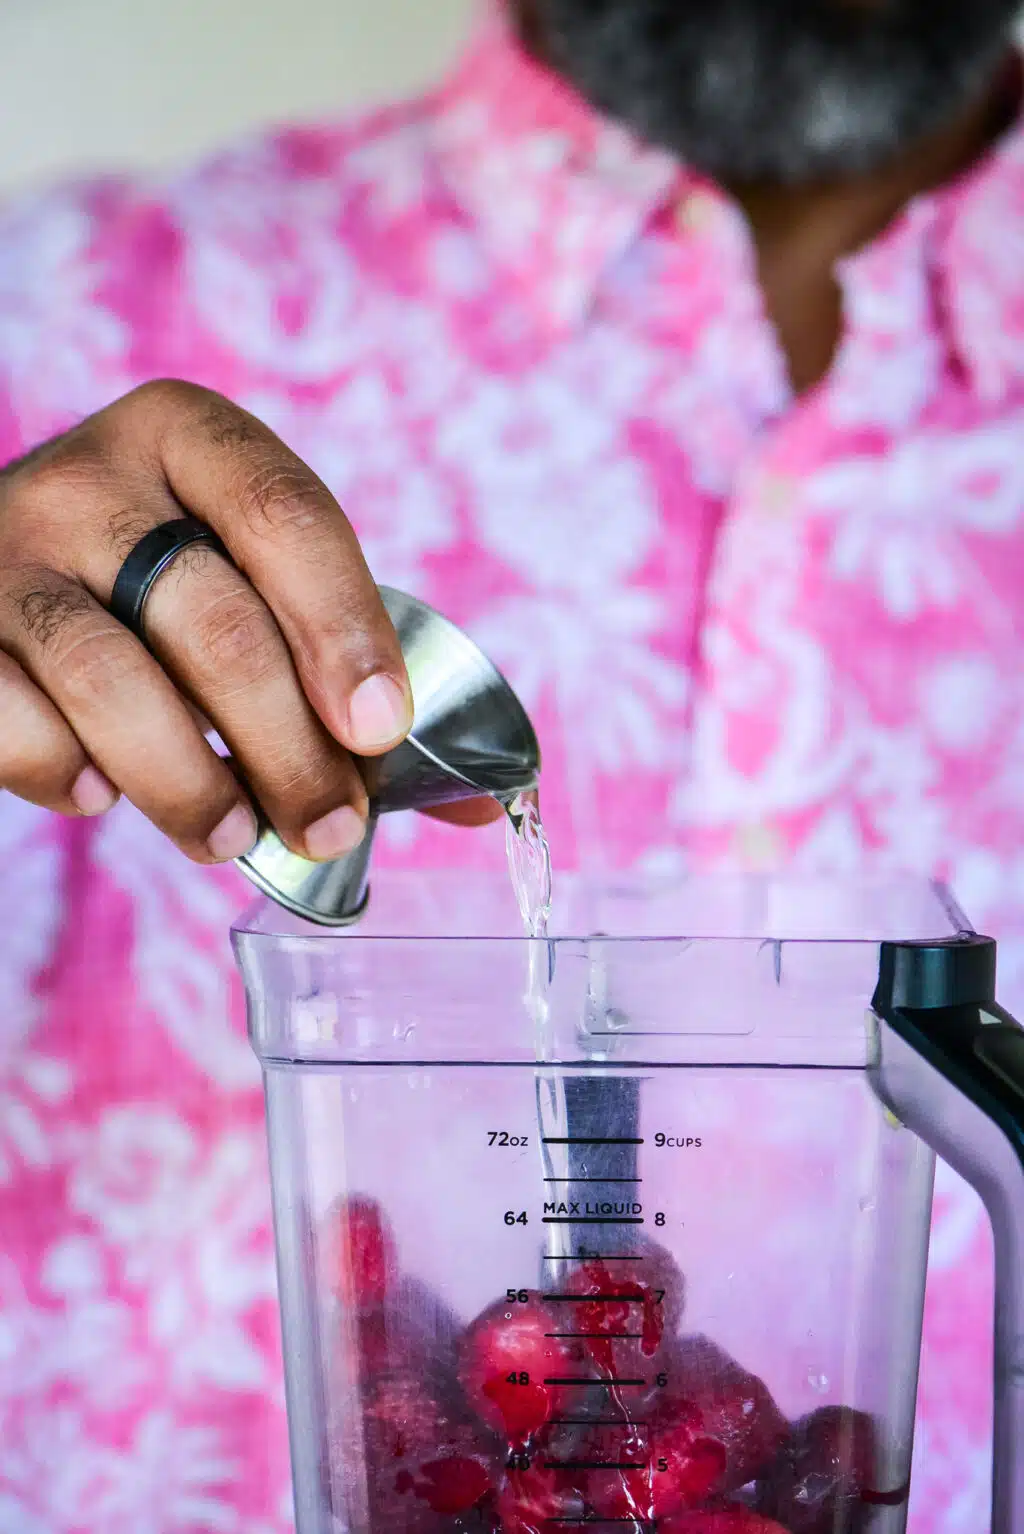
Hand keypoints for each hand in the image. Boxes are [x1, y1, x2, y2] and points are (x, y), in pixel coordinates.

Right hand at [0, 380, 498, 861]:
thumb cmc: (159, 589)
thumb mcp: (251, 583)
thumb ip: (349, 673)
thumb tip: (473, 800)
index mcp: (189, 437)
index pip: (285, 516)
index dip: (344, 627)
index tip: (380, 728)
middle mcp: (90, 478)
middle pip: (213, 620)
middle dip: (289, 747)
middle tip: (331, 825)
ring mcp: (6, 551)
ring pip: (107, 679)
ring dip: (189, 782)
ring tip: (235, 838)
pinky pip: (12, 721)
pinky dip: (67, 772)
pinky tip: (105, 795)